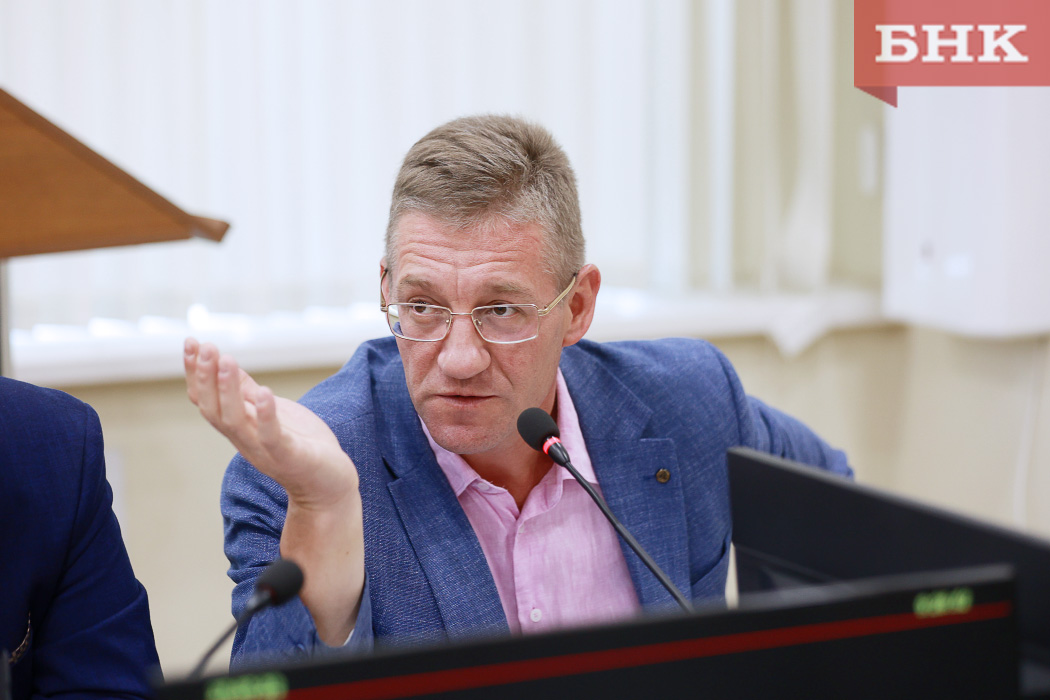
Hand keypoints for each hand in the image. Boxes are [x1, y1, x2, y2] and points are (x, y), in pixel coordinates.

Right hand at [183, 337, 356, 508]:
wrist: (329, 486)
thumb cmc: (301, 447)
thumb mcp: (272, 412)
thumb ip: (248, 393)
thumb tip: (225, 362)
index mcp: (239, 428)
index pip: (206, 400)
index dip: (195, 373)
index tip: (191, 342)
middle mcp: (245, 440)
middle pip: (213, 410)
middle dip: (206, 378)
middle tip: (205, 347)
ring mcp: (265, 450)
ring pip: (235, 421)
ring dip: (228, 390)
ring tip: (226, 361)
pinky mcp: (289, 457)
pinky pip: (271, 437)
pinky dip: (266, 415)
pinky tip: (264, 392)